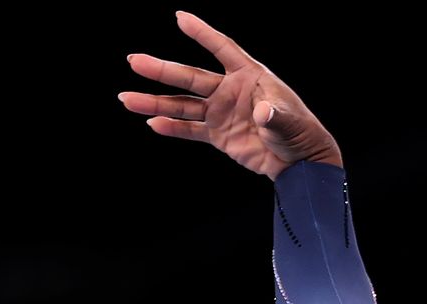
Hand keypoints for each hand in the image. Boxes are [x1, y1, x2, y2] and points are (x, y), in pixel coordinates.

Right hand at [119, 10, 342, 180]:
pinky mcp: (218, 135)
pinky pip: (190, 129)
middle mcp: (230, 90)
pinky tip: (152, 124)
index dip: (202, 33)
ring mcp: (221, 112)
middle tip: (134, 60)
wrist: (299, 163)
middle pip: (190, 76)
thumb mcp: (289, 121)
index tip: (180, 17)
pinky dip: (172, 128)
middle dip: (162, 69)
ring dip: (155, 102)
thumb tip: (263, 113)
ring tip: (126, 98)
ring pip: (182, 103)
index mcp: (250, 76)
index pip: (221, 48)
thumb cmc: (300, 133)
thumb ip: (275, 115)